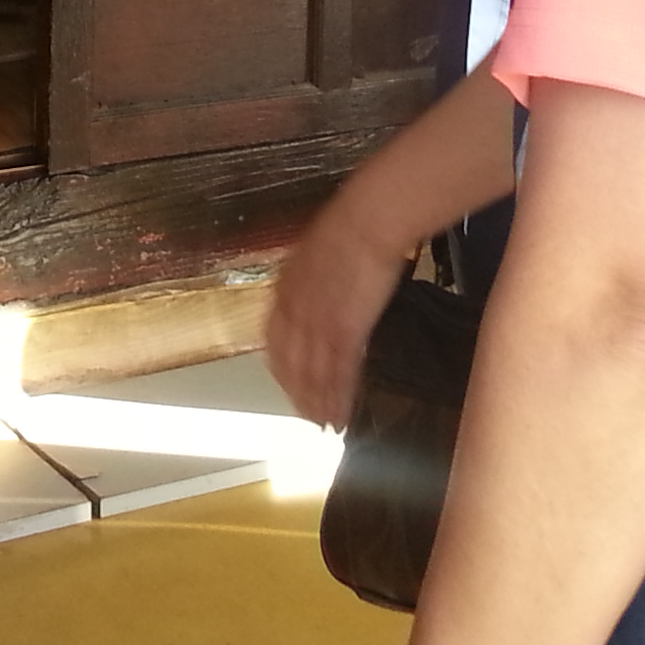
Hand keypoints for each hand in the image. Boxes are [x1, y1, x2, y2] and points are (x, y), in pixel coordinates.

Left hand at [267, 202, 404, 428]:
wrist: (369, 220)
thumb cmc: (352, 226)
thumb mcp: (317, 254)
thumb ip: (310, 281)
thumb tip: (317, 294)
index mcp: (285, 290)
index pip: (275, 341)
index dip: (281, 368)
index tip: (288, 383)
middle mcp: (295, 311)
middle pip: (290, 365)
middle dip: (297, 394)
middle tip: (306, 414)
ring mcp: (319, 323)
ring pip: (313, 375)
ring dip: (318, 403)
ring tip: (325, 424)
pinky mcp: (346, 330)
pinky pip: (338, 373)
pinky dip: (338, 397)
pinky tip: (342, 413)